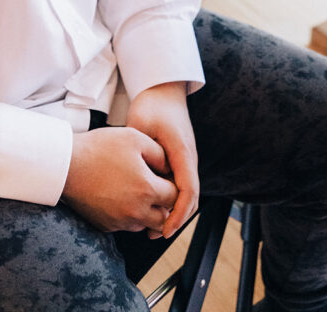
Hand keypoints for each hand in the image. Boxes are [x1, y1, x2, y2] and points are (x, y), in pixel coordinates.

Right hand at [61, 126, 178, 232]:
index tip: (164, 175)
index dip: (173, 184)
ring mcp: (120, 221)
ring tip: (137, 190)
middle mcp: (136, 211)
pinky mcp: (106, 226)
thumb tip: (169, 169)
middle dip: (164, 204)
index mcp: (147, 189)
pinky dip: (129, 215)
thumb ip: (160, 154)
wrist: (67, 165)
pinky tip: (121, 196)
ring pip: (146, 224)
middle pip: (164, 217)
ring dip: (148, 211)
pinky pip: (126, 225)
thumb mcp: (135, 139)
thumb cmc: (100, 148)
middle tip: (156, 186)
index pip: (175, 196)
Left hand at [127, 82, 198, 239]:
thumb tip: (134, 177)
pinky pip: (181, 184)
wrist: (165, 90)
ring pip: (187, 193)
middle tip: (156, 236)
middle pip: (191, 197)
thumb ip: (140, 152)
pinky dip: (172, 200)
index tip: (165, 229)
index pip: (187, 189)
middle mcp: (188, 157)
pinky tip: (155, 207)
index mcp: (181, 150)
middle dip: (177, 219)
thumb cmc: (152, 104)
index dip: (178, 213)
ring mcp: (187, 158)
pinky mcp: (181, 159)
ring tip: (153, 228)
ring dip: (175, 212)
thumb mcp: (140, 125)